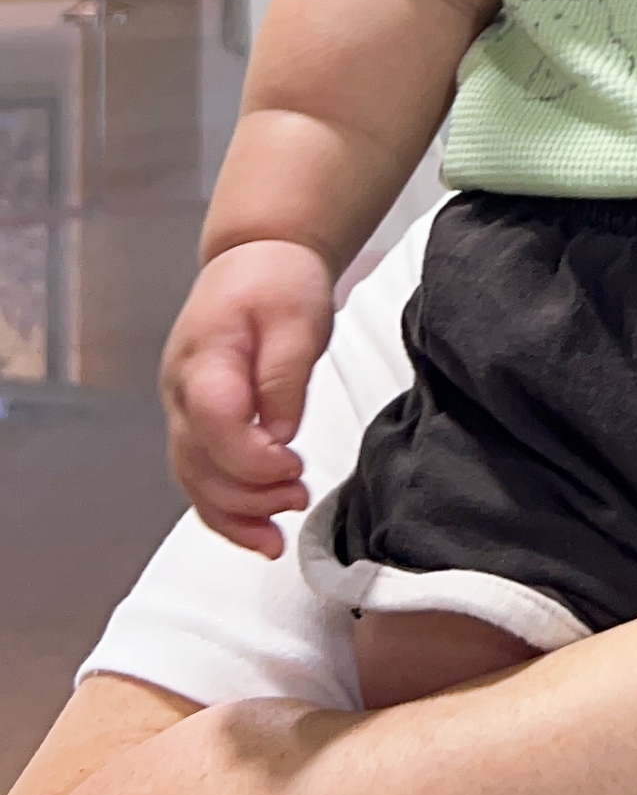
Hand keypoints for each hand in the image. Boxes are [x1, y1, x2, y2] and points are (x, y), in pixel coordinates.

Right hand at [159, 239, 334, 554]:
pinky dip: (225, 511)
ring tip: (276, 534)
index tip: (294, 465)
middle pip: (197, 465)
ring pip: (192, 481)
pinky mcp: (195, 424)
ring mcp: (181, 411)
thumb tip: (279, 435)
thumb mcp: (297, 317)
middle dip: (247, 496)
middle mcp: (180, 392)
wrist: (255, 259)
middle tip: (297, 497)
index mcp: (204, 359)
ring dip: (233, 516)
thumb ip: (284, 377)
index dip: (251, 458)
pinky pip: (199, 477)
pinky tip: (256, 531)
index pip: (214, 424)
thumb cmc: (277, 281)